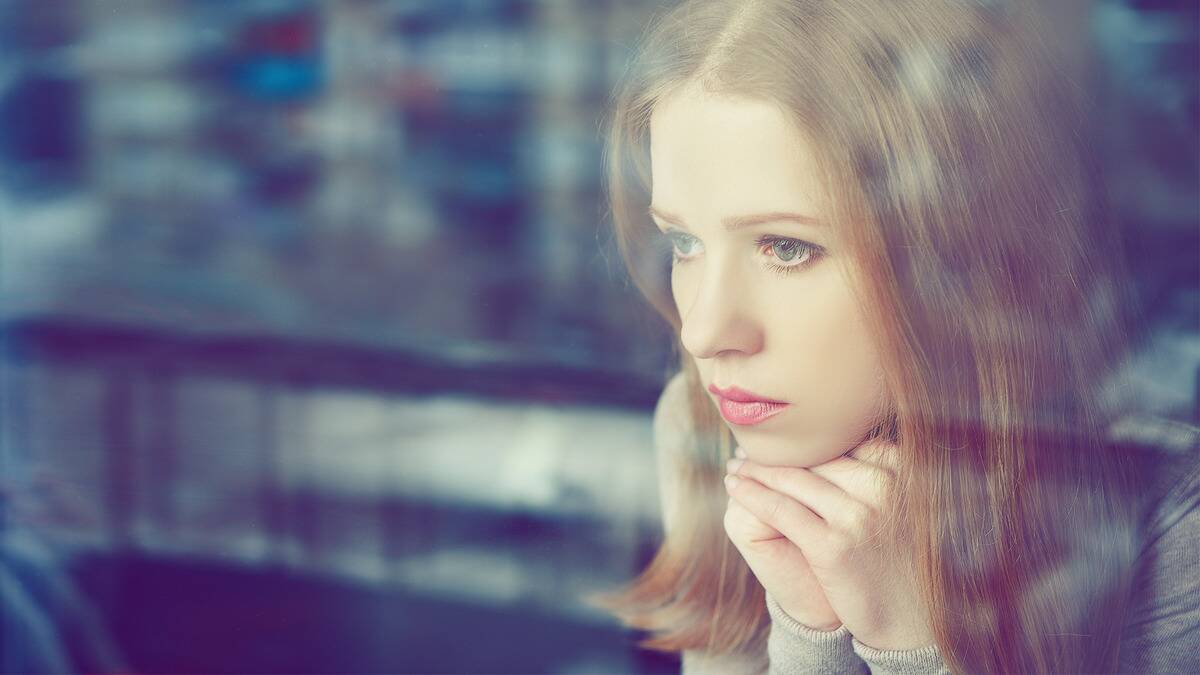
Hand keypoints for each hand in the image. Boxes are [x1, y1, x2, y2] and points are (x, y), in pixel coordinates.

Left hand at [723, 441, 933, 649]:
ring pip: (793, 480)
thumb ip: (873, 470)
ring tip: (736, 465)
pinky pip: (780, 510)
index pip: (842, 440)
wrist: (909, 618)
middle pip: (816, 457)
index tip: (780, 437)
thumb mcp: (900, 502)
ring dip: (755, 469)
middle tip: (746, 447)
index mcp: (903, 471)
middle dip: (778, 453)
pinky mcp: (832, 546)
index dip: (806, 440)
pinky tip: (733, 486)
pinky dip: (751, 494)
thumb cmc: (900, 556)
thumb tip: (827, 435)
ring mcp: (858, 517)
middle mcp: (883, 488)